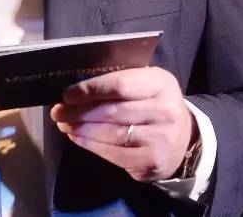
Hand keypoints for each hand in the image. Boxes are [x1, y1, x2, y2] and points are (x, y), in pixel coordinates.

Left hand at [49, 66, 195, 182]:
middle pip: (113, 112)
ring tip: (65, 125)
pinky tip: (78, 138)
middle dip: (79, 112)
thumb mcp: (144, 83)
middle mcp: (165, 111)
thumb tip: (77, 87)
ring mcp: (161, 139)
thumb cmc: (153, 103)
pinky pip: (115, 155)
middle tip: (58, 112)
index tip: (67, 94)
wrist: (184, 138)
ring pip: (112, 134)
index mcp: (160, 84)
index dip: (91, 89)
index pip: (120, 85)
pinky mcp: (152, 161)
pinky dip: (92, 146)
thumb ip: (119, 80)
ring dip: (82, 130)